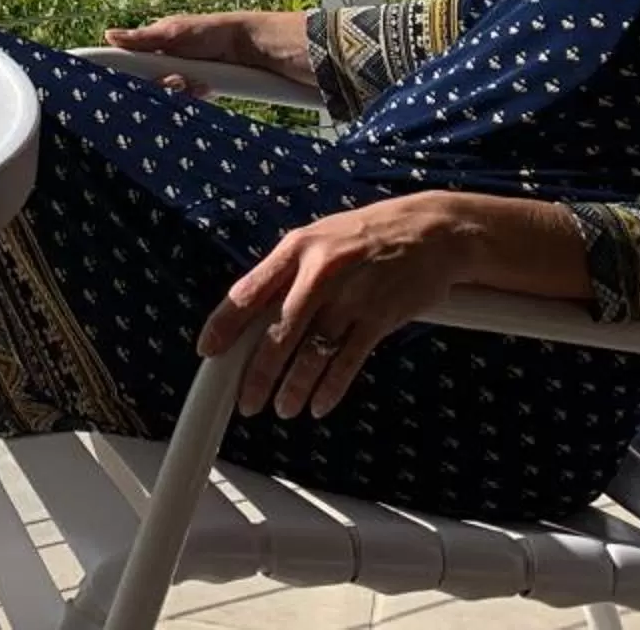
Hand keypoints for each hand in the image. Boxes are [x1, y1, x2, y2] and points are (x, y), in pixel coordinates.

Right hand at [103, 12, 257, 94]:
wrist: (247, 46)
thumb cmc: (210, 31)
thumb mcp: (173, 33)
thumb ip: (142, 38)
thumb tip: (109, 35)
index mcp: (152, 48)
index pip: (129, 67)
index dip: (127, 76)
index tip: (127, 81)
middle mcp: (163, 66)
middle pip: (147, 87)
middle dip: (162, 86)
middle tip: (177, 79)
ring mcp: (179, 80)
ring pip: (166, 99)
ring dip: (181, 93)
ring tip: (198, 82)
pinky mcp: (195, 93)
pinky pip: (186, 105)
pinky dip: (195, 98)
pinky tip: (206, 88)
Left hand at [198, 194, 470, 420]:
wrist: (432, 231)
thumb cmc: (366, 236)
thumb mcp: (319, 240)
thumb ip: (287, 272)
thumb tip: (251, 312)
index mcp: (297, 248)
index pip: (249, 291)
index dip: (224, 324)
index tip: (207, 350)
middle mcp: (320, 272)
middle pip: (278, 333)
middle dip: (257, 374)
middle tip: (246, 402)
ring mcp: (352, 296)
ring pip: (312, 354)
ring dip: (293, 389)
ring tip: (282, 408)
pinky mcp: (380, 317)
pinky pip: (347, 362)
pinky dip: (330, 389)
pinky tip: (318, 405)